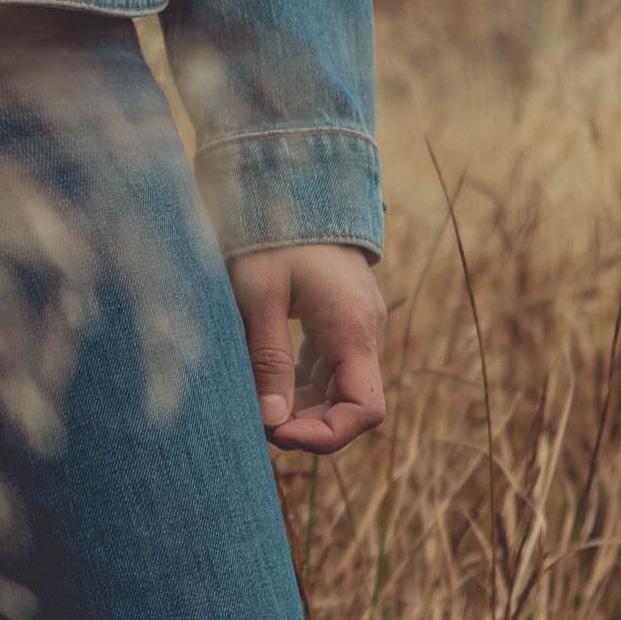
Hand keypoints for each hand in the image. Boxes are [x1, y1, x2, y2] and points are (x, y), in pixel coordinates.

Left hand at [229, 243, 387, 454]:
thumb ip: (268, 359)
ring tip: (256, 406)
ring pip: (338, 388)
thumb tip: (271, 422)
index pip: (364, 410)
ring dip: (302, 407)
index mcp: (352, 329)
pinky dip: (301, 384)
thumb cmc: (273, 234)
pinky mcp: (340, 319)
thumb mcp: (260, 296)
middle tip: (257, 424)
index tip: (279, 434)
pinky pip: (328, 367)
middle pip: (351, 405)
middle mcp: (364, 332)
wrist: (294, 183)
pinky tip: (266, 385)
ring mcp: (355, 326)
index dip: (327, 436)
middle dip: (308, 425)